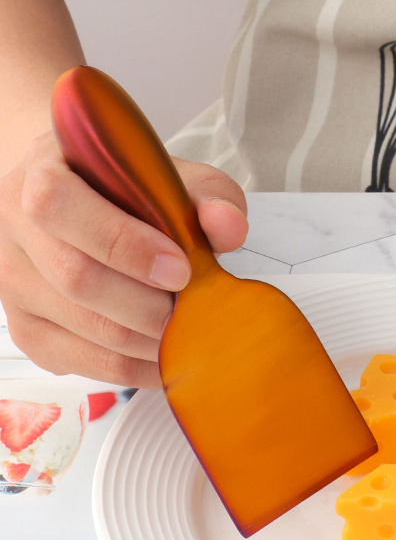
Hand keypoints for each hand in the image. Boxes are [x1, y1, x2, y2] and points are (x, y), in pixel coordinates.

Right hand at [0, 132, 247, 387]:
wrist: (87, 202)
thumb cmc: (133, 189)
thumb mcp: (176, 178)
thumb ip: (207, 195)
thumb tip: (229, 228)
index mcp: (42, 172)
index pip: (60, 205)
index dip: (124, 243)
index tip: (180, 268)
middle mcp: (14, 230)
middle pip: (76, 278)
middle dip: (148, 303)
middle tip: (193, 306)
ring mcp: (14, 285)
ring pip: (82, 327)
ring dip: (148, 338)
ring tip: (189, 328)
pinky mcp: (28, 330)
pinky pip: (84, 363)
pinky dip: (137, 366)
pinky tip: (170, 354)